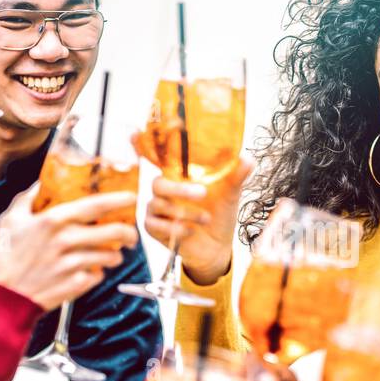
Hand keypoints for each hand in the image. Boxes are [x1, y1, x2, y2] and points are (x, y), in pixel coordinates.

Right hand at [0, 182, 138, 310]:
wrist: (3, 297)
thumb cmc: (5, 257)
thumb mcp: (11, 219)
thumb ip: (30, 198)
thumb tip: (43, 182)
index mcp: (53, 221)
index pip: (97, 205)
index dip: (119, 200)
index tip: (131, 198)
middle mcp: (66, 241)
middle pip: (115, 232)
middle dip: (129, 232)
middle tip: (129, 233)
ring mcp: (74, 265)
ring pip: (111, 256)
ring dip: (114, 254)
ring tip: (109, 253)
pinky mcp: (77, 285)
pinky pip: (99, 276)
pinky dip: (97, 272)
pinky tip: (88, 269)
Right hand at [137, 138, 250, 285]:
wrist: (217, 247)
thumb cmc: (219, 215)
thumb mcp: (230, 194)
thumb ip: (236, 176)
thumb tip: (247, 159)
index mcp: (178, 175)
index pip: (156, 158)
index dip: (140, 145)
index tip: (132, 133)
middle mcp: (164, 189)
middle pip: (158, 182)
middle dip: (180, 189)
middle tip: (203, 193)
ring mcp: (156, 208)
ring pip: (159, 205)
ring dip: (185, 212)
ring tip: (206, 218)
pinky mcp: (154, 228)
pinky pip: (156, 225)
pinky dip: (176, 228)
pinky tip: (191, 231)